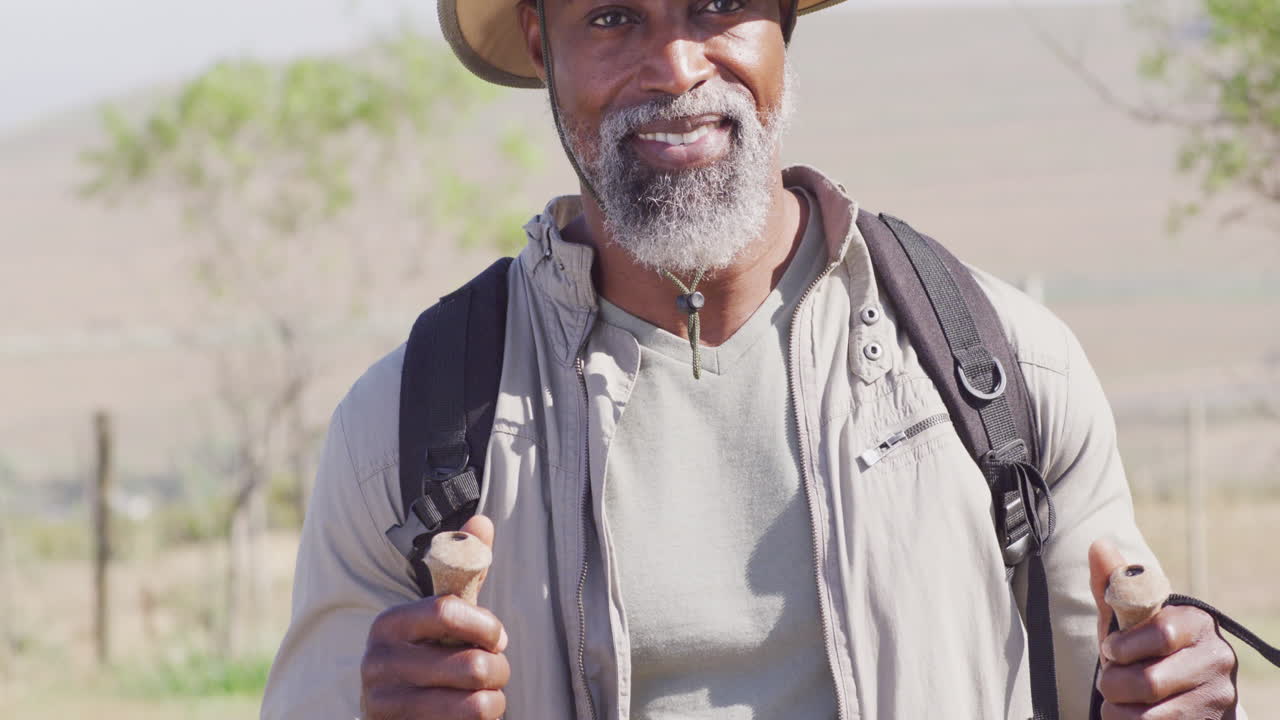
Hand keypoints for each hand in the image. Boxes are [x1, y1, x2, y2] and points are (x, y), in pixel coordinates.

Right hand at [361, 515, 508, 718]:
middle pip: (469, 665)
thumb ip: (463, 572)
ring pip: (473, 704)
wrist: (393, 715)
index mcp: (389, 624)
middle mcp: (377, 663)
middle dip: (498, 669)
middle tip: (497, 671)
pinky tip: (473, 714)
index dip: (485, 625)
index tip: (497, 637)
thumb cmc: (427, 657)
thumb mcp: (441, 617)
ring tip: (489, 696)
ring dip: (494, 700)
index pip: (447, 611)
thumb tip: (481, 522)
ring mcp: (383, 704)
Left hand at [1089, 538, 1237, 718]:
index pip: (1159, 633)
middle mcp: (1218, 659)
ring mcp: (1218, 698)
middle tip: (1112, 680)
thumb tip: (1099, 544)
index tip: (1111, 651)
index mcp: (1197, 622)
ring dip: (1118, 709)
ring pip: (1147, 715)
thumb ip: (1113, 585)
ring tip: (1121, 699)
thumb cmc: (1147, 650)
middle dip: (1114, 683)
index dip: (1123, 647)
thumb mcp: (1129, 619)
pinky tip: (1134, 716)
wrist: (1183, 695)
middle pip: (1148, 681)